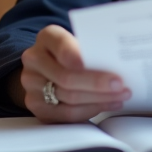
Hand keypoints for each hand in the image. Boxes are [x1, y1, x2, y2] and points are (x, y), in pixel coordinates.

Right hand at [12, 24, 131, 122]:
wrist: (47, 67)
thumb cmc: (71, 53)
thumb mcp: (77, 43)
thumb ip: (90, 50)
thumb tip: (119, 64)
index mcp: (46, 37)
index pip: (62, 46)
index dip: (83, 59)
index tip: (107, 69)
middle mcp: (34, 59)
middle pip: (67, 77)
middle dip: (97, 84)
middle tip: (121, 86)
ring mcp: (31, 84)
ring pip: (68, 97)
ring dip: (99, 99)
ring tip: (119, 96)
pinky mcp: (36, 106)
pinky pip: (66, 114)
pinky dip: (90, 110)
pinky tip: (106, 104)